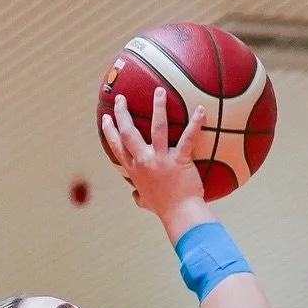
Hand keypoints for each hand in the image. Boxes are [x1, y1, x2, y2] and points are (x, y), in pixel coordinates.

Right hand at [100, 89, 207, 231]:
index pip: (117, 147)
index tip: (106, 118)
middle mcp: (144, 162)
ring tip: (159, 91)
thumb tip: (135, 197)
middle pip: (129, 133)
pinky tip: (201, 110)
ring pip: (157, 127)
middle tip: (122, 98)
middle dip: (123, 113)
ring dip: (158, 107)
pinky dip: (196, 123)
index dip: (110, 131)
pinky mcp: (179, 160)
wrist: (180, 215)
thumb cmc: (165, 209)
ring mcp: (161, 160)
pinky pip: (188, 138)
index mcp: (135, 171)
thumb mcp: (146, 202)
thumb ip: (139, 197)